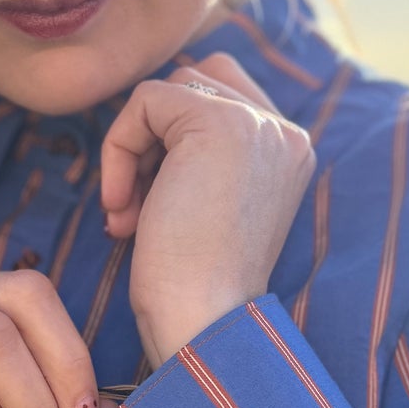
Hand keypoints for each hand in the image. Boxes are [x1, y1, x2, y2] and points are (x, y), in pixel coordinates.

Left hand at [99, 53, 315, 366]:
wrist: (205, 324)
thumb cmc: (193, 285)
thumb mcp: (204, 205)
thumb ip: (197, 155)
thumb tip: (149, 111)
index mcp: (290, 153)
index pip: (222, 97)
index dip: (171, 139)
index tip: (154, 204)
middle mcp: (285, 132)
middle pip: (196, 83)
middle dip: (153, 139)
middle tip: (135, 207)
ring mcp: (258, 123)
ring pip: (169, 89)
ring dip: (133, 147)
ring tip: (128, 214)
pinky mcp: (219, 122)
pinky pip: (144, 102)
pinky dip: (118, 150)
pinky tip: (121, 208)